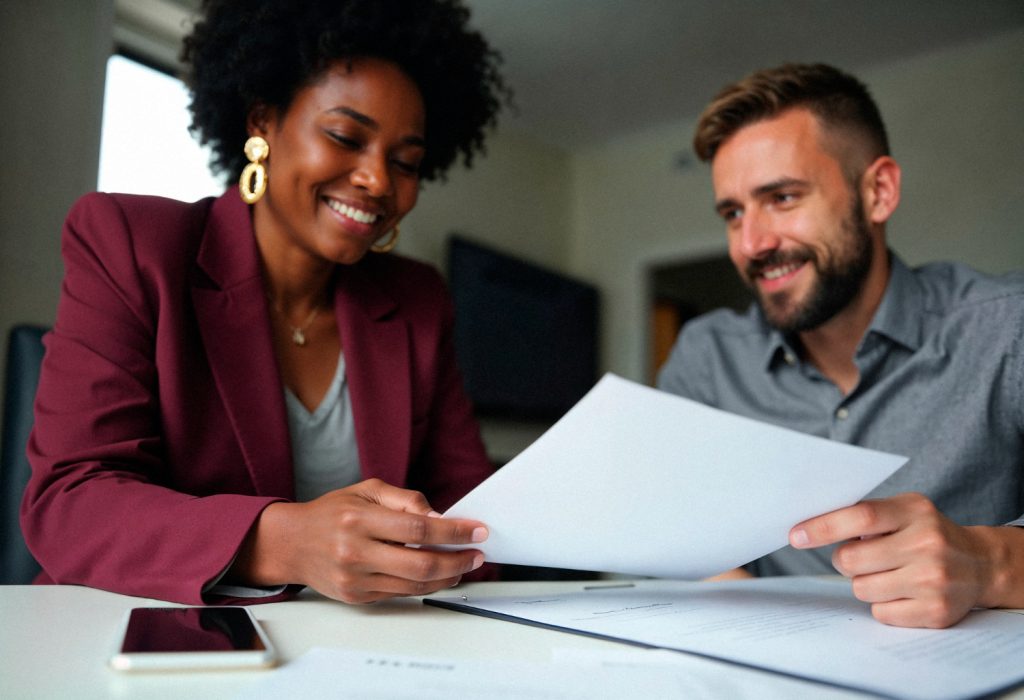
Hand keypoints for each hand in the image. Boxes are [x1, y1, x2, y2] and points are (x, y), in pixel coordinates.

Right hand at [234, 478, 487, 602]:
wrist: (291, 543)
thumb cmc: (331, 512)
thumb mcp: (367, 491)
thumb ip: (405, 500)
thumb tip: (439, 517)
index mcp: (359, 519)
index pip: (418, 529)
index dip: (454, 532)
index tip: (477, 530)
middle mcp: (355, 551)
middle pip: (420, 564)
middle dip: (458, 560)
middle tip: (478, 554)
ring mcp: (355, 579)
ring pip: (414, 585)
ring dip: (447, 577)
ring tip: (464, 565)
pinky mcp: (356, 597)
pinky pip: (401, 594)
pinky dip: (426, 586)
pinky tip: (440, 575)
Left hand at [789, 492, 1005, 627]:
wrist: (980, 564)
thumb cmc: (926, 533)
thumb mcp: (904, 511)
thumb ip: (865, 515)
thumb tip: (810, 526)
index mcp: (915, 511)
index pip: (861, 517)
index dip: (823, 527)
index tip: (795, 535)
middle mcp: (927, 544)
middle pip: (852, 559)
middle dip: (844, 560)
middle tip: (856, 557)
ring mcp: (933, 580)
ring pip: (862, 588)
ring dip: (865, 582)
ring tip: (887, 572)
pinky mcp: (936, 612)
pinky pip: (880, 613)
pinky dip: (882, 604)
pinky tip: (902, 591)